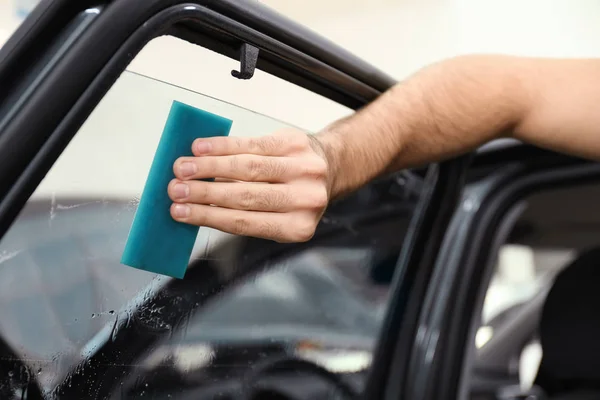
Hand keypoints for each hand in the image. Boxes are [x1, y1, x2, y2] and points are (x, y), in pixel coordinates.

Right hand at [168, 129, 330, 242]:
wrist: (327, 167)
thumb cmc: (294, 196)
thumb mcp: (275, 216)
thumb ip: (241, 213)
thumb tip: (193, 203)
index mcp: (297, 227)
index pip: (243, 223)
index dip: (207, 216)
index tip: (179, 211)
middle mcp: (305, 199)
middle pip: (243, 196)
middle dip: (203, 192)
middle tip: (174, 189)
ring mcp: (303, 169)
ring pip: (246, 167)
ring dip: (208, 167)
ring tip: (183, 168)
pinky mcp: (295, 143)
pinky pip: (252, 143)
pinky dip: (223, 146)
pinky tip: (201, 148)